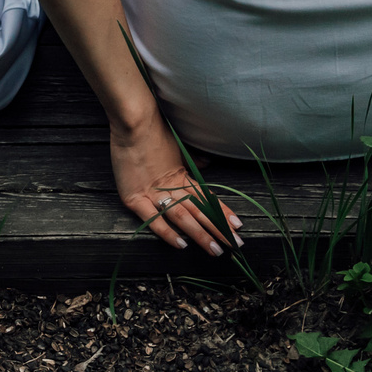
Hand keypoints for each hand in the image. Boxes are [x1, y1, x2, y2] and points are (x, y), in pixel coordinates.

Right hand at [112, 113, 244, 255]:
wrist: (133, 122)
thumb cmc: (152, 131)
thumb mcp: (175, 146)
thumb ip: (191, 160)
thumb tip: (206, 164)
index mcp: (182, 174)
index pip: (207, 198)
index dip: (223, 213)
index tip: (238, 226)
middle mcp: (171, 186)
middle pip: (200, 211)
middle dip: (219, 229)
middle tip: (236, 245)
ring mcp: (153, 193)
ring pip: (183, 217)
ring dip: (201, 235)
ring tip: (216, 249)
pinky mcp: (135, 198)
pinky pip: (154, 219)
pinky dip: (168, 233)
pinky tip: (182, 244)